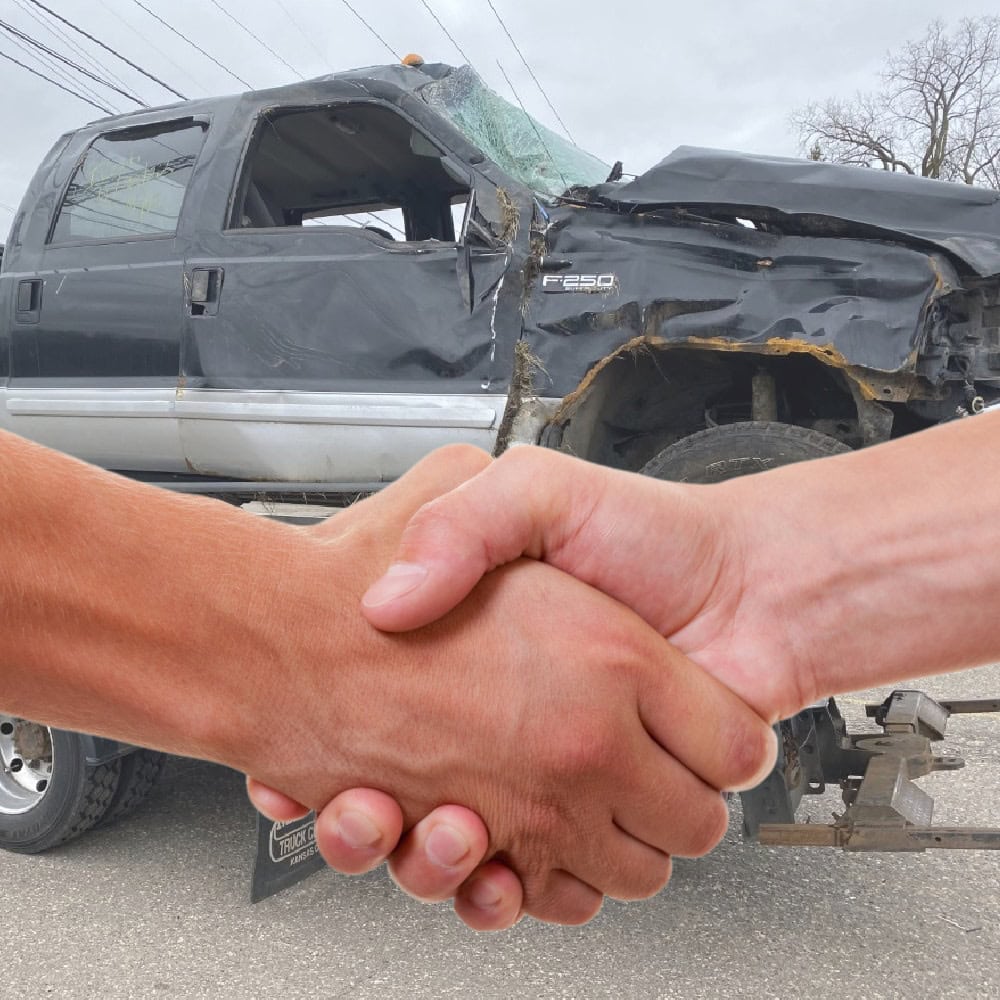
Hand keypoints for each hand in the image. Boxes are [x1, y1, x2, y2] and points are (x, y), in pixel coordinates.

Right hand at [245, 445, 775, 926]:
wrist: (752, 582)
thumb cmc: (650, 533)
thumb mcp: (537, 493)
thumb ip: (460, 523)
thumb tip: (386, 600)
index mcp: (490, 660)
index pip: (378, 714)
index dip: (343, 746)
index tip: (321, 754)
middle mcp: (517, 726)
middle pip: (413, 804)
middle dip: (382, 823)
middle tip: (368, 805)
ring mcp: (559, 778)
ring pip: (470, 858)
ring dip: (435, 865)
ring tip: (417, 826)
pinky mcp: (606, 819)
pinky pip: (544, 884)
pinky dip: (508, 894)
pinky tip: (489, 868)